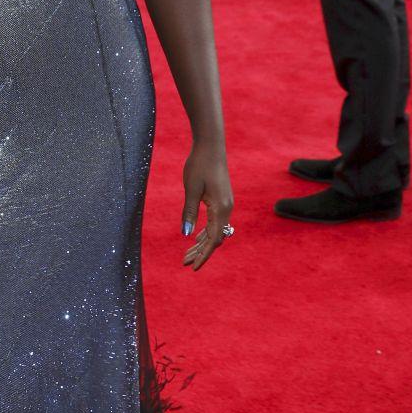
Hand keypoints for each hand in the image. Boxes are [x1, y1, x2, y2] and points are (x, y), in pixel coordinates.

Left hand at [180, 140, 233, 270]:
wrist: (211, 145)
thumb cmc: (199, 165)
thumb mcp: (191, 190)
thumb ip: (189, 212)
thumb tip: (186, 234)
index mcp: (221, 208)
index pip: (214, 240)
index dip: (204, 255)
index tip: (193, 267)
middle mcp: (227, 208)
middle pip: (215, 238)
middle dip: (201, 252)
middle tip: (184, 263)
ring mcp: (226, 204)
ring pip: (216, 231)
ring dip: (202, 243)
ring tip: (187, 254)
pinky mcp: (222, 199)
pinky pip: (216, 222)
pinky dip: (206, 232)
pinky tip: (196, 237)